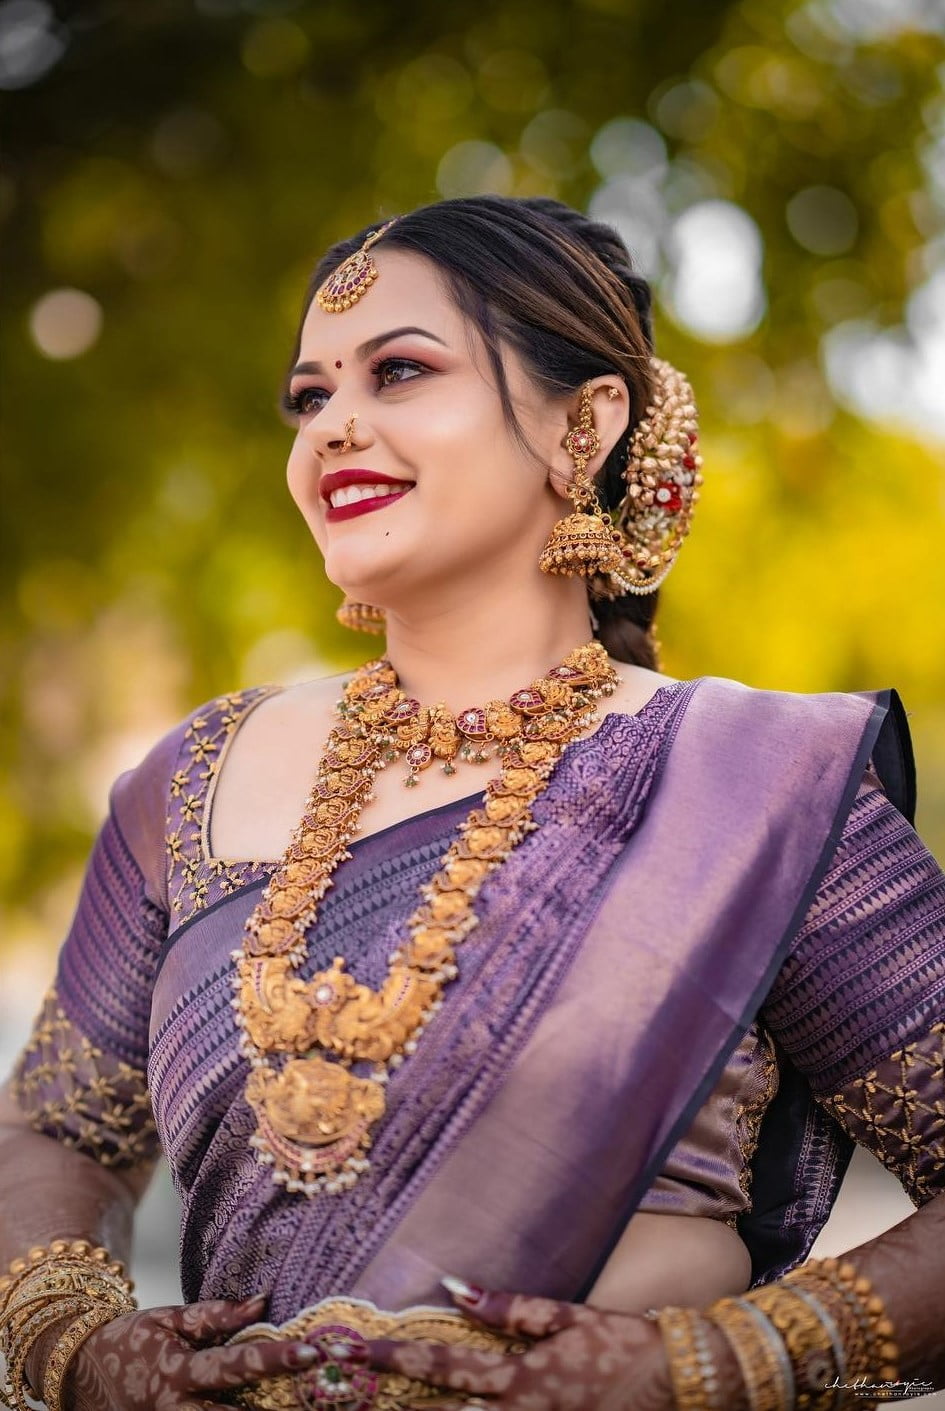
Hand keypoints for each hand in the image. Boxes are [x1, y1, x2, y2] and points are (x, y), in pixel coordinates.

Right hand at [61, 1294, 319, 1409]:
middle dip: (271, 1408)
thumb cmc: (132, 1341)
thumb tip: (262, 1301)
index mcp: (177, 1372)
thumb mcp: (169, 1318)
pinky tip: (261, 1406)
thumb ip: (215, 1315)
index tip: (309, 1351)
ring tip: (301, 1404)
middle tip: (313, 1398)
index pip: (234, 1364)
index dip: (273, 1357)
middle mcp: (175, 1409)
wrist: (80, 1374)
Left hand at [365, 1283, 676, 1410]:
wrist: (677, 1384)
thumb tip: (454, 1287)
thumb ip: (510, 1309)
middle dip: (395, 1408)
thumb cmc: (621, 1344)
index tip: (354, 1348)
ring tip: (380, 1410)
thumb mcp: (566, 1317)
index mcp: (520, 1378)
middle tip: (348, 1395)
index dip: (394, 1357)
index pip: (443, 1364)